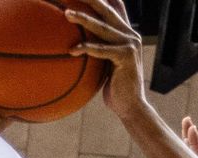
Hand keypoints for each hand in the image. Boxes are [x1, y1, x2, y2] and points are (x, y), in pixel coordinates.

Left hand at [65, 0, 146, 119]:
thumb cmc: (116, 88)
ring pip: (102, 26)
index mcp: (126, 34)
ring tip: (66, 13)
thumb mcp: (108, 65)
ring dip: (83, 18)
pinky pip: (102, 50)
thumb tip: (79, 43)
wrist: (132, 106)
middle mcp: (130, 35)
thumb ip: (100, 49)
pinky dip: (86, 49)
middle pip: (107, 9)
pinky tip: (72, 50)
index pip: (115, 6)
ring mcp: (130, 45)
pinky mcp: (126, 57)